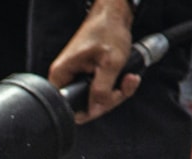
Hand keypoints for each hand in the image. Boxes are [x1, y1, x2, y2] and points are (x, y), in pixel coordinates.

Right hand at [48, 0, 138, 123]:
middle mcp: (66, 77)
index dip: (91, 109)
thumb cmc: (108, 30)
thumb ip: (102, 89)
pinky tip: (126, 77)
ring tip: (129, 78)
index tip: (108, 98)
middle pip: (86, 106)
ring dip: (117, 93)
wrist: (114, 15)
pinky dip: (117, 88)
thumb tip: (96, 109)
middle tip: (124, 84)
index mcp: (62, 74)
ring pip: (97, 100)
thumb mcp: (110, 62)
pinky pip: (101, 91)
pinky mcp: (87, 76)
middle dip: (110, 100)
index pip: (70, 108)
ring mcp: (77, 77)